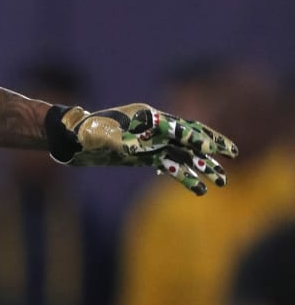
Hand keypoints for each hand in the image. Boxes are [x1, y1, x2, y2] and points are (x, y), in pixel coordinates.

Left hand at [45, 103, 238, 194]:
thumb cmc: (85, 134)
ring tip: (222, 180)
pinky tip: (198, 187)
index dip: (199, 138)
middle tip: (234, 155)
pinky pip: (168, 165)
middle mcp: (151, 127)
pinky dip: (183, 174)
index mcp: (147, 117)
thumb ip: (126, 142)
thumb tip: (143, 146)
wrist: (69, 139)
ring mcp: (148, 142)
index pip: (180, 127)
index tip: (217, 149)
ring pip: (181, 153)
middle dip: (211, 147)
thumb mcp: (106, 138)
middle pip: (187, 137)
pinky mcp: (141, 156)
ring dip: (202, 166)